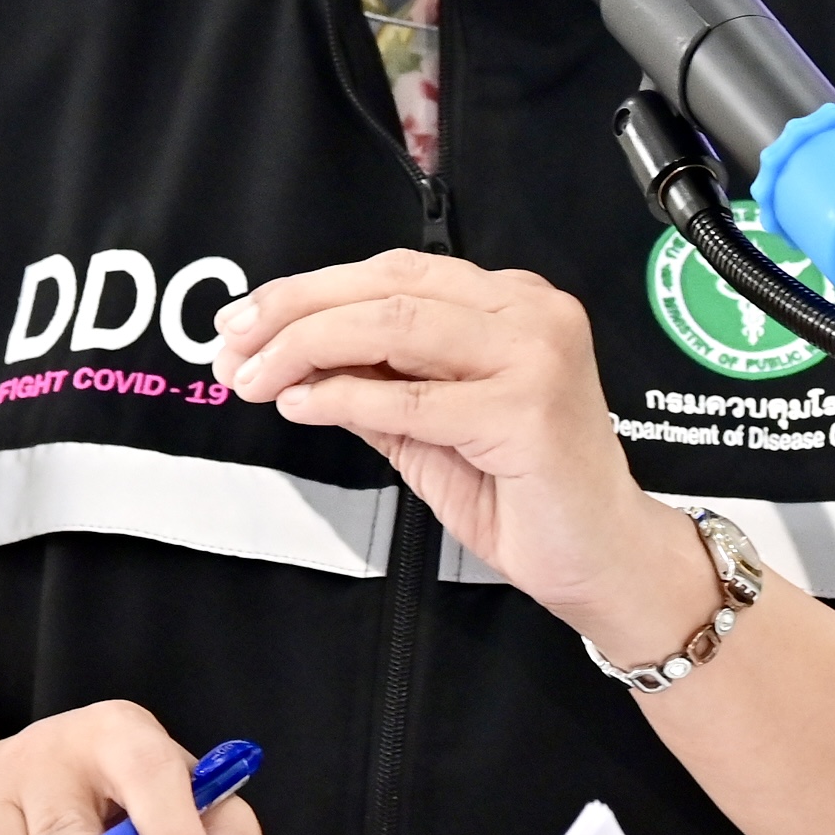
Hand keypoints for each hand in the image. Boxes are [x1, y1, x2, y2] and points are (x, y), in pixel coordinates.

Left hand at [212, 252, 714, 658]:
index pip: (395, 274)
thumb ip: (371, 382)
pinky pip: (411, 397)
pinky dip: (344, 396)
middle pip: (388, 288)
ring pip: (395, 326)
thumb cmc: (526, 493)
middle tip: (232, 345)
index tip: (246, 320)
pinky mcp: (528, 410)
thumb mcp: (428, 427)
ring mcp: (536, 356)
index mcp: (513, 301)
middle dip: (294, 312)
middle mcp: (531, 312)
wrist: (601, 560)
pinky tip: (303, 405)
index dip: (310, 291)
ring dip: (308, 348)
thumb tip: (288, 357)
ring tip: (256, 377)